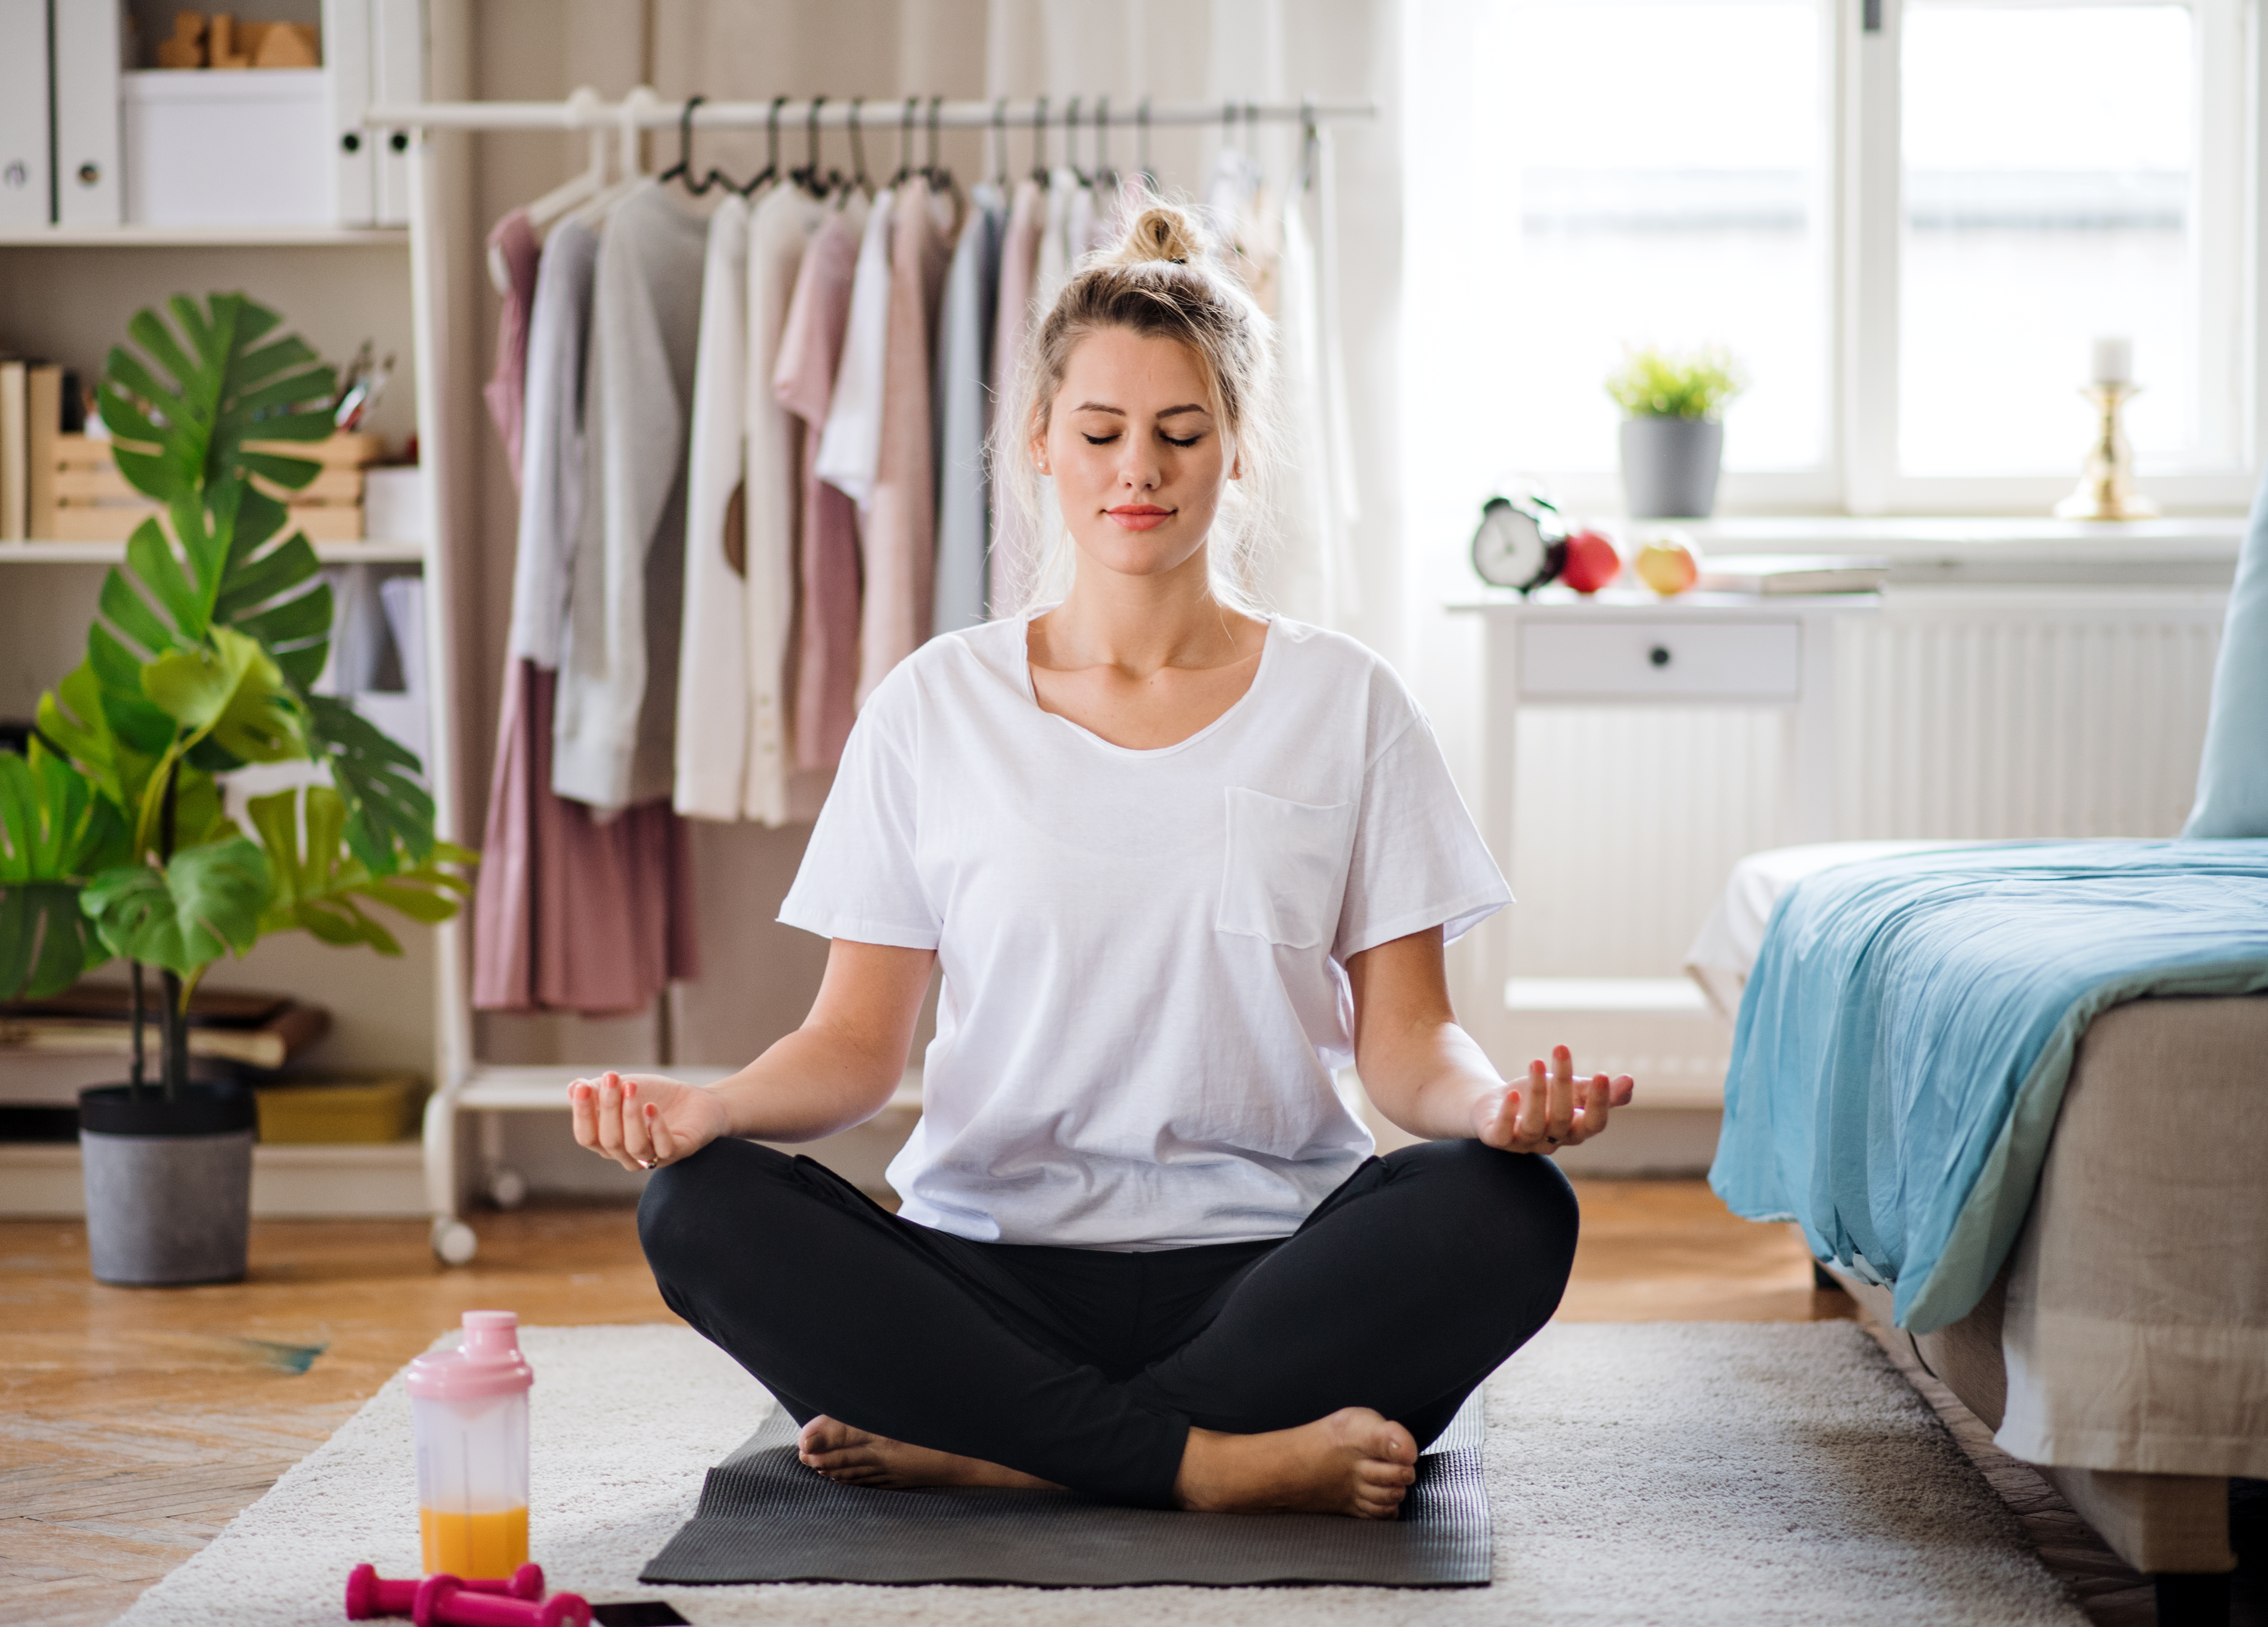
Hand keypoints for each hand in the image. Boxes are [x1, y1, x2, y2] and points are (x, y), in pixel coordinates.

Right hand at [567, 1070, 729, 1171]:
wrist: (697, 1100)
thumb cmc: (656, 1096)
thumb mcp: (625, 1088)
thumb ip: (599, 1091)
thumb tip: (572, 1089)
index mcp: (609, 1143)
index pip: (587, 1137)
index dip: (582, 1114)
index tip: (582, 1087)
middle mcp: (628, 1156)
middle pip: (609, 1140)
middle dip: (608, 1107)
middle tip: (611, 1077)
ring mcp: (653, 1158)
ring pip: (634, 1146)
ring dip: (630, 1116)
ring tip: (632, 1087)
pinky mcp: (678, 1153)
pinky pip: (663, 1148)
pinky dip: (656, 1128)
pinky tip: (652, 1107)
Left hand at [1471, 1045, 1634, 1153]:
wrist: (1494, 1104)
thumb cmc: (1539, 1097)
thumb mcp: (1569, 1091)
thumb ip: (1596, 1091)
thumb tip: (1630, 1082)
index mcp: (1575, 1131)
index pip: (1594, 1123)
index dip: (1599, 1103)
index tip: (1603, 1074)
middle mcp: (1552, 1141)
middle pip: (1563, 1118)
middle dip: (1563, 1084)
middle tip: (1561, 1050)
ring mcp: (1524, 1143)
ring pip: (1534, 1124)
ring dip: (1537, 1092)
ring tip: (1536, 1061)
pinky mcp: (1498, 1140)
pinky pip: (1503, 1134)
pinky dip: (1508, 1115)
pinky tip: (1512, 1094)